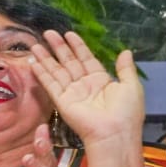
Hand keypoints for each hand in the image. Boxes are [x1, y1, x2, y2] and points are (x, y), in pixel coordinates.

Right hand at [29, 31, 142, 147]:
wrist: (115, 133)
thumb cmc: (127, 112)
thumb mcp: (131, 86)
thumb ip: (125, 69)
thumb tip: (126, 51)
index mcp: (101, 80)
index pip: (86, 58)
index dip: (77, 46)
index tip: (69, 34)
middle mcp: (84, 84)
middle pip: (68, 62)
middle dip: (58, 47)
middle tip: (48, 33)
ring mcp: (71, 92)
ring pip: (56, 71)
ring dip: (46, 58)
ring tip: (35, 45)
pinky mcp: (61, 101)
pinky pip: (50, 84)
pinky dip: (41, 74)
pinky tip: (34, 63)